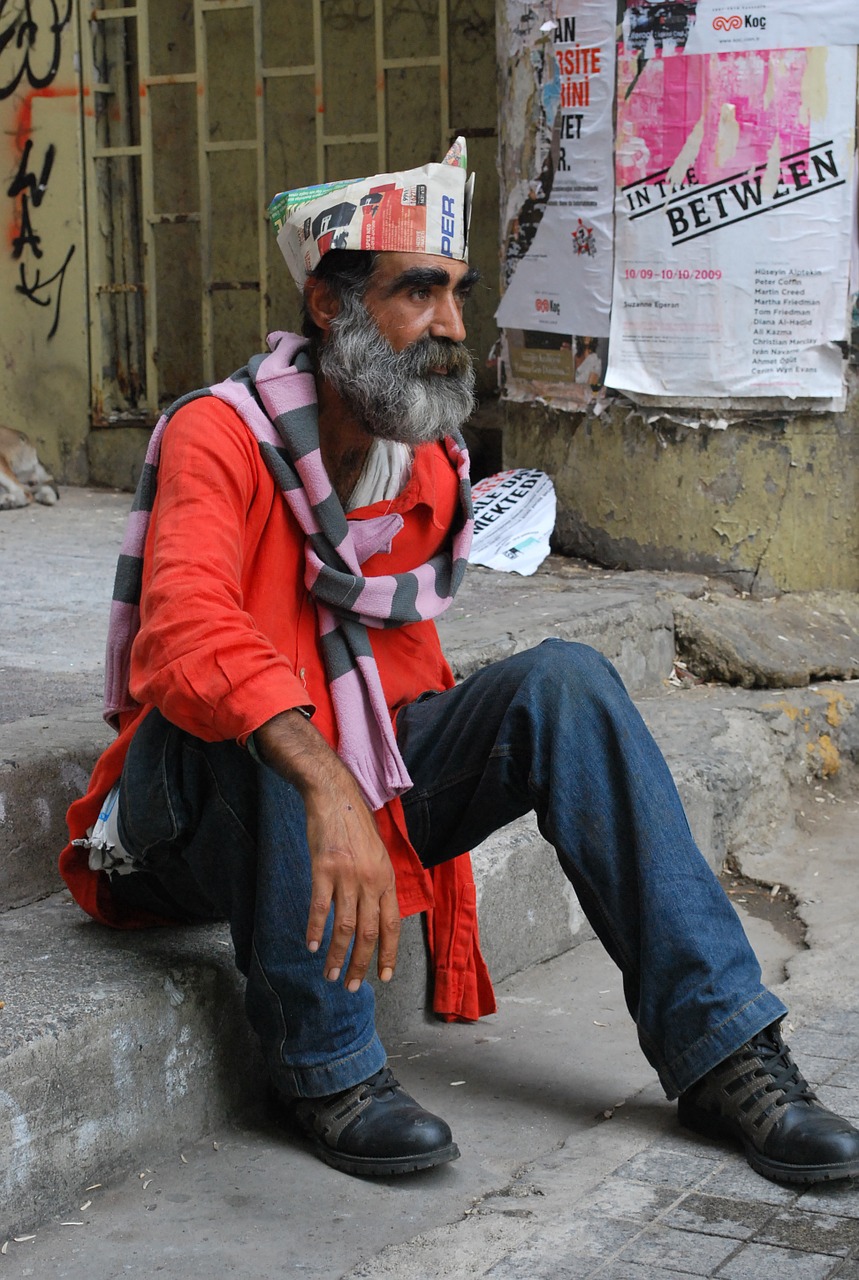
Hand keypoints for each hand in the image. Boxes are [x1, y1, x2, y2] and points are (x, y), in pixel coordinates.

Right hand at [253, 710, 400, 988]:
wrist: (335, 796)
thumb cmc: (355, 824)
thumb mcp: (377, 854)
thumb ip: (377, 883)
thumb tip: (375, 913)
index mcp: (386, 879)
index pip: (392, 925)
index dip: (388, 953)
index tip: (383, 976)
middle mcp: (370, 880)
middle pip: (368, 933)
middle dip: (361, 964)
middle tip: (353, 987)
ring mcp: (347, 875)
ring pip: (345, 927)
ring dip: (338, 957)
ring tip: (331, 976)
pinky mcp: (324, 868)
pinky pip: (320, 908)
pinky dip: (315, 930)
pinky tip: (311, 946)